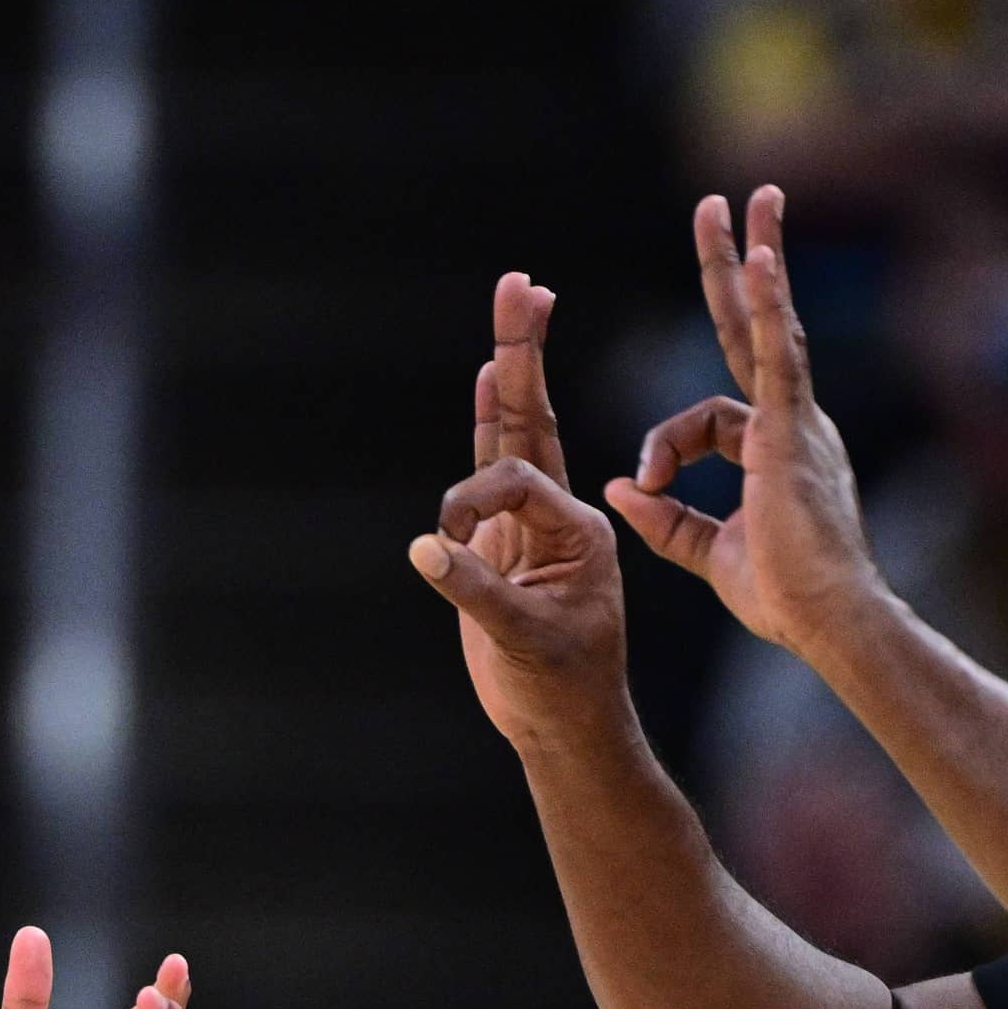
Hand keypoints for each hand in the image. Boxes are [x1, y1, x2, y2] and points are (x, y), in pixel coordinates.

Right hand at [407, 272, 637, 751]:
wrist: (565, 723)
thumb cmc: (560, 686)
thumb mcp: (524, 639)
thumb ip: (475, 590)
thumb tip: (425, 549)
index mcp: (582, 531)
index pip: (520, 482)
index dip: (474, 502)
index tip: (447, 546)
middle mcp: (561, 515)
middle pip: (537, 420)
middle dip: (526, 353)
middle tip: (523, 285)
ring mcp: (530, 524)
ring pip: (517, 435)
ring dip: (513, 372)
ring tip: (516, 306)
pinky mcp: (502, 541)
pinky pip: (494, 469)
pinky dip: (491, 423)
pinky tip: (492, 379)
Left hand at [601, 188, 888, 656]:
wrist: (828, 621)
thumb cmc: (785, 597)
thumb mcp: (708, 552)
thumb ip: (664, 516)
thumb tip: (616, 486)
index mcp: (775, 451)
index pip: (707, 420)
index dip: (665, 448)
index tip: (641, 485)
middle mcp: (795, 424)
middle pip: (755, 330)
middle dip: (738, 267)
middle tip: (728, 206)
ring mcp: (800, 422)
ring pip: (772, 324)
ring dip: (759, 258)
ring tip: (754, 196)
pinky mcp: (794, 432)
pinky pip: (777, 356)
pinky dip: (767, 307)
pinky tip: (759, 260)